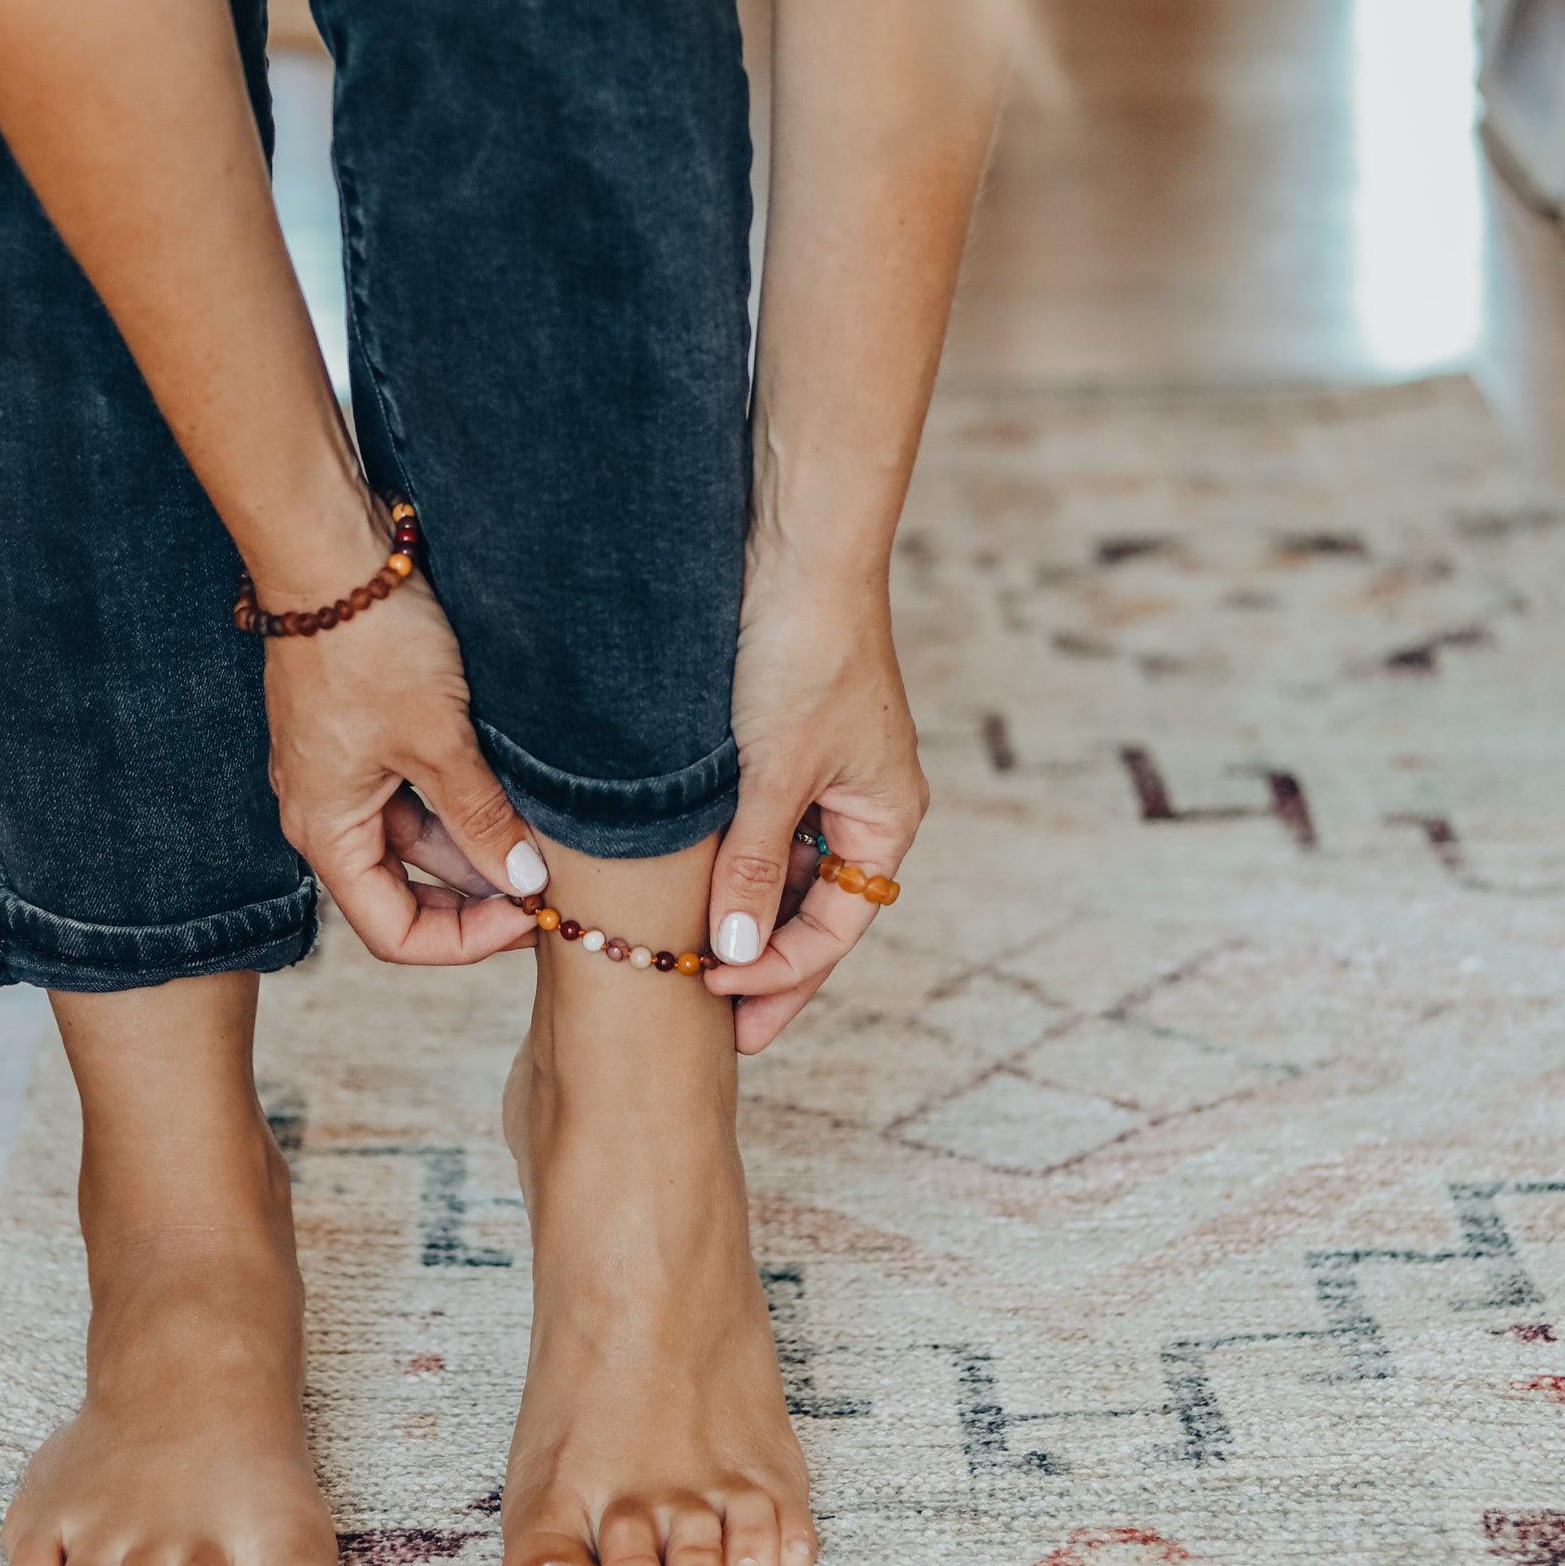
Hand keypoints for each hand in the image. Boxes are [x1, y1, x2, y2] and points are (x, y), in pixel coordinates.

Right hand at [261, 557, 542, 964]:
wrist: (331, 550)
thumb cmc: (370, 644)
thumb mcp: (437, 740)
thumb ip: (480, 818)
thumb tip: (526, 883)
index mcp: (325, 830)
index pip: (393, 932)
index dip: (465, 942)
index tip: (530, 918)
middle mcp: (325, 811)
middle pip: (406, 891)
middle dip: (478, 897)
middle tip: (551, 887)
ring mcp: (343, 772)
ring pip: (419, 839)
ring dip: (477, 846)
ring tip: (546, 837)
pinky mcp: (363, 735)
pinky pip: (416, 792)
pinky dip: (464, 802)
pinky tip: (516, 791)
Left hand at [702, 557, 928, 1053]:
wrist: (791, 545)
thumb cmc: (802, 650)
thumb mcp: (775, 773)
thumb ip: (756, 867)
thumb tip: (738, 957)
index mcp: (886, 816)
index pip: (837, 928)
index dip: (781, 975)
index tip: (719, 1005)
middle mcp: (861, 802)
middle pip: (811, 909)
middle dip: (762, 962)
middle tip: (706, 1020)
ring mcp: (819, 774)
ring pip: (778, 870)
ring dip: (738, 913)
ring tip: (682, 964)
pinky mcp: (776, 744)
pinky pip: (754, 826)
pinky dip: (722, 860)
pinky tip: (677, 889)